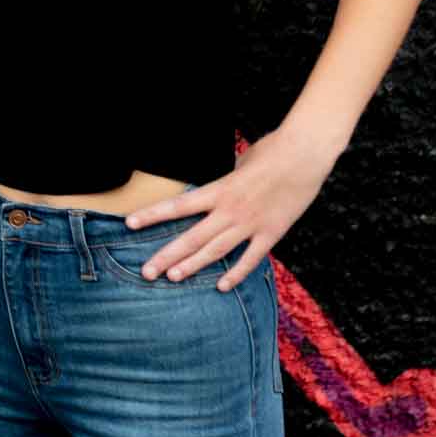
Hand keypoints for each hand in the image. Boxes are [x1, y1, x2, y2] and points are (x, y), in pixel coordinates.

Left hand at [122, 127, 341, 290]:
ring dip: (193, 266)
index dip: (152, 215)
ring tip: (172, 278)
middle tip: (146, 271)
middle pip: (192, 237)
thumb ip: (226, 179)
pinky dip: (236, 273)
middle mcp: (230, 210)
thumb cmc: (272, 150)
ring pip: (216, 251)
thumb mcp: (240, 162)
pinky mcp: (271, 233)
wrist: (305, 155)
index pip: (178, 206)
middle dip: (167, 255)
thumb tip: (219, 186)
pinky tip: (221, 286)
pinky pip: (250, 258)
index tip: (129, 223)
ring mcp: (251, 224)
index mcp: (219, 189)